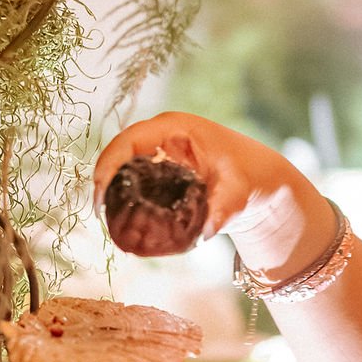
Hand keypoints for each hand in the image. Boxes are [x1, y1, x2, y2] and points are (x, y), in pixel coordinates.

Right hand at [92, 111, 333, 274]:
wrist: (262, 180)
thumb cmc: (251, 176)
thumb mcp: (238, 192)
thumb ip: (222, 211)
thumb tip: (204, 234)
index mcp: (176, 127)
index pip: (130, 139)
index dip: (109, 163)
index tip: (100, 192)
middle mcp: (162, 134)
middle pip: (120, 151)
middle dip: (104, 179)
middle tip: (99, 213)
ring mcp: (160, 149)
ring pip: (124, 165)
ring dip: (111, 189)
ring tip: (106, 219)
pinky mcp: (161, 166)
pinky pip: (134, 176)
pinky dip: (124, 194)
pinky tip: (121, 218)